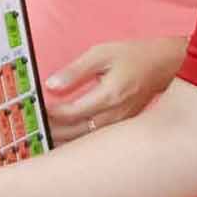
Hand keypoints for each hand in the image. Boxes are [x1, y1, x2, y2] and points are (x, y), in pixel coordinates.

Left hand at [43, 37, 186, 142]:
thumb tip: (51, 85)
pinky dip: (76, 140)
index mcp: (109, 96)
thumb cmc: (132, 56)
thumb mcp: (101, 53)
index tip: (36, 108)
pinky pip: (94, 140)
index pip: (70, 113)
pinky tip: (62, 136)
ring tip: (43, 133)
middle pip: (74, 133)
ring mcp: (119, 126)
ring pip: (84, 142)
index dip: (50, 113)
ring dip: (62, 139)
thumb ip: (75, 71)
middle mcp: (115, 115)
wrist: (163, 65)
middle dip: (51, 130)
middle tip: (33, 125)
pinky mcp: (120, 129)